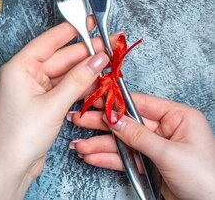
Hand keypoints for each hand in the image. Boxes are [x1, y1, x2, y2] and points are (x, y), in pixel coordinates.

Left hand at [0, 21, 109, 199]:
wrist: (10, 166)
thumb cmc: (21, 135)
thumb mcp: (53, 104)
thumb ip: (78, 80)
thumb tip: (98, 59)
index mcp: (19, 67)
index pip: (48, 41)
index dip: (71, 30)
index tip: (90, 20)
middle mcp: (24, 75)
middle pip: (60, 57)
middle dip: (86, 51)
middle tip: (112, 43)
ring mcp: (33, 90)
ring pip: (64, 73)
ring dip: (86, 69)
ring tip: (111, 61)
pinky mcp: (41, 104)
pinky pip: (64, 88)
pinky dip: (80, 86)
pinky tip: (98, 81)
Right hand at [68, 93, 214, 199]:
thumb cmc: (207, 179)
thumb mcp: (170, 154)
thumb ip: (139, 136)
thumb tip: (114, 119)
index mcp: (179, 117)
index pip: (139, 103)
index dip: (114, 102)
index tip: (92, 99)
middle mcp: (168, 129)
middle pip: (127, 122)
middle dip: (101, 124)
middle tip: (77, 120)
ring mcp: (158, 147)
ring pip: (123, 142)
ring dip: (100, 145)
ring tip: (79, 146)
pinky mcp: (152, 165)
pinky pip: (126, 158)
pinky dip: (109, 159)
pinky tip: (92, 157)